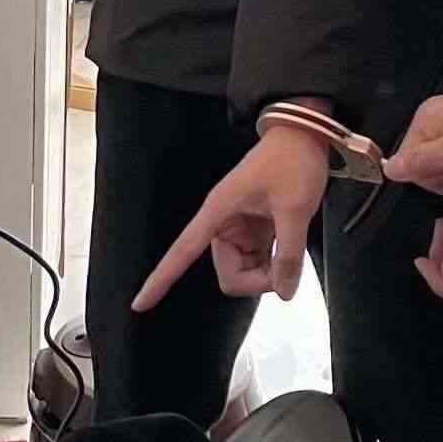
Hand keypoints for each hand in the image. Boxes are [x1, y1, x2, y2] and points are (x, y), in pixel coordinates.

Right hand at [133, 124, 329, 307]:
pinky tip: (288, 255)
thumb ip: (288, 254)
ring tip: (290, 257)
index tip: (138, 306)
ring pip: (244, 272)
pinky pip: (257, 262)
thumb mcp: (294, 208)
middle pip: (228, 275)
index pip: (181, 252)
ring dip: (266, 274)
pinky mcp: (256, 230)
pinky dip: (273, 266)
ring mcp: (240, 229)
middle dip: (255, 281)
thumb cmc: (293, 163)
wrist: (304, 135)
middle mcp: (223, 224)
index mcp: (218, 213)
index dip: (160, 280)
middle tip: (285, 269)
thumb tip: (284, 293)